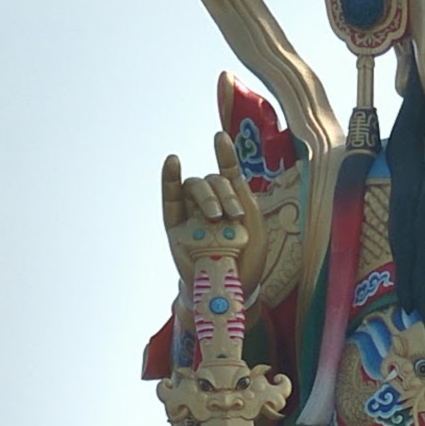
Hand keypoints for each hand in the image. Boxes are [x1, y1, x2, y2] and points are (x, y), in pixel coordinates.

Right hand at [161, 132, 266, 294]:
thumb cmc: (247, 258)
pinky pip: (170, 199)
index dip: (224, 154)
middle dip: (223, 193)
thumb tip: (232, 174)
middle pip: (211, 182)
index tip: (219, 137)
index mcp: (233, 202)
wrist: (231, 288)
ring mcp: (192, 214)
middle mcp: (211, 205)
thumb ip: (244, 199)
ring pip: (193, 187)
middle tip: (232, 215)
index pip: (227, 172)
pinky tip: (173, 162)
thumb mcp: (255, 227)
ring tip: (216, 215)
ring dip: (206, 195)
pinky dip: (169, 179)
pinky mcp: (175, 227)